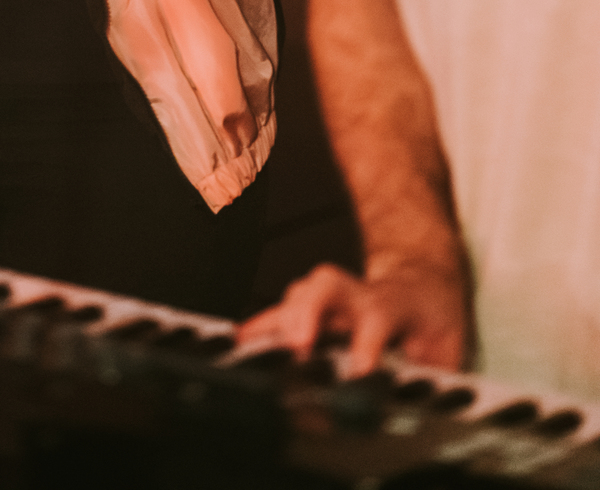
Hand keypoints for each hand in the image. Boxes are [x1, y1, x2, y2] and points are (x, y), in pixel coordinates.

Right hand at [237, 260, 468, 376]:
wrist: (423, 282)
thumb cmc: (432, 321)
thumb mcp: (446, 348)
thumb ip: (433, 375)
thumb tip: (418, 405)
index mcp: (394, 306)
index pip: (378, 318)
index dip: (366, 345)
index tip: (360, 373)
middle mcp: (357, 295)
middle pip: (328, 287)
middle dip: (308, 312)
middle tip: (298, 345)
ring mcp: (333, 298)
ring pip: (302, 293)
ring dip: (281, 320)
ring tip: (261, 350)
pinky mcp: (314, 306)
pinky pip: (283, 312)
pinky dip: (261, 328)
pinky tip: (242, 343)